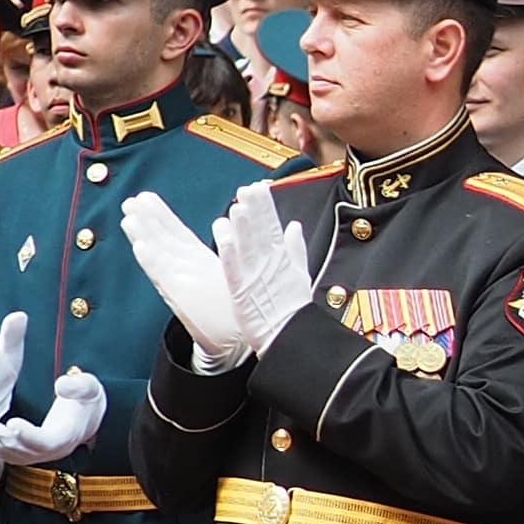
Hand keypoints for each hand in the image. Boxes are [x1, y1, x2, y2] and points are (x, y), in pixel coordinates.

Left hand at [0, 365, 107, 467]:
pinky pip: (16, 457)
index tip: (12, 422)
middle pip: (30, 452)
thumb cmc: (87, 399)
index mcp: (69, 434)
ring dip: (1, 447)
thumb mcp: (89, 387)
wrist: (90, 412)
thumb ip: (77, 385)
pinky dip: (0, 451)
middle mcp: (58, 448)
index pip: (47, 441)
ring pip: (20, 457)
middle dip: (8, 442)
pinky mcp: (36, 451)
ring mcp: (46, 452)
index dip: (28, 435)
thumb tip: (61, 385)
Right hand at [124, 193, 249, 367]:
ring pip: (158, 254)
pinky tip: (141, 247)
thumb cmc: (233, 306)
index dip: (160, 215)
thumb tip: (226, 226)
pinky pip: (164, 277)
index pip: (176, 233)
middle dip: (146, 220)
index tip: (146, 197)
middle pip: (162, 240)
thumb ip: (223, 250)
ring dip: (143, 236)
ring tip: (129, 218)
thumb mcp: (227, 271)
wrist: (236, 340)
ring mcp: (180, 283)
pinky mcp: (182, 297)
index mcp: (198, 262)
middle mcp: (185, 270)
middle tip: (131, 200)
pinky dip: (152, 262)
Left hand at [216, 183, 312, 355]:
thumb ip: (295, 247)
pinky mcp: (241, 290)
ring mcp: (255, 275)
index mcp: (282, 257)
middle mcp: (269, 263)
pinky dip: (230, 253)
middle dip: (254, 209)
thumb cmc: (292, 308)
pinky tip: (224, 239)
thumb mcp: (300, 273)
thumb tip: (294, 226)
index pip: (273, 225)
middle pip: (260, 231)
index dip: (265, 206)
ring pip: (246, 246)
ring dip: (241, 227)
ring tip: (236, 207)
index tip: (258, 188)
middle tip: (247, 189)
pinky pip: (234, 268)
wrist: (289, 335)